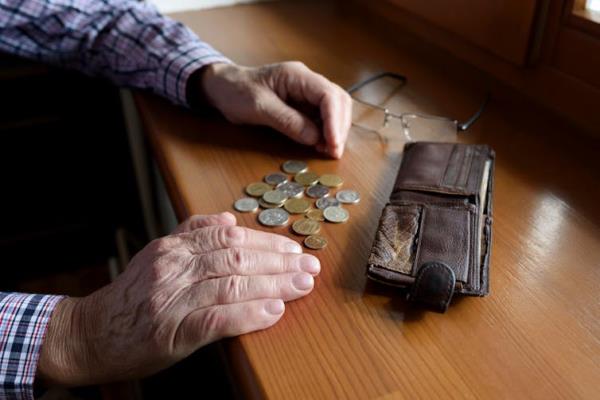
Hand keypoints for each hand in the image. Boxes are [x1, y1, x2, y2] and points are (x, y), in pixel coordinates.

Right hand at [37, 212, 319, 385]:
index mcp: (173, 247)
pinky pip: (218, 319)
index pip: (230, 236)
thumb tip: (229, 220)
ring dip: (274, 284)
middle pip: (236, 257)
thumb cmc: (131, 297)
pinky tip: (273, 311)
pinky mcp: (173, 331)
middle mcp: (173, 266)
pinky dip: (249, 314)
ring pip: (232, 283)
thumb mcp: (156, 254)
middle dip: (278, 261)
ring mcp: (172, 298)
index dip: (267, 242)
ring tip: (302, 286)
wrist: (90, 334)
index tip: (295, 248)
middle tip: (310, 266)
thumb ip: (191, 234)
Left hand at [195, 62, 351, 158]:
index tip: (333, 144)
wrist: (223, 87)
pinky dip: (326, 132)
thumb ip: (287, 121)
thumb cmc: (236, 91)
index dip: (334, 121)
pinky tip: (321, 145)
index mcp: (297, 75)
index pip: (328, 95)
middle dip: (340, 127)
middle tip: (334, 152)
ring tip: (328, 151)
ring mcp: (306, 93)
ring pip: (335, 109)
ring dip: (336, 130)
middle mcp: (307, 82)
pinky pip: (323, 117)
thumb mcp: (259, 107)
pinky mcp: (303, 105)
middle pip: (338, 101)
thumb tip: (315, 138)